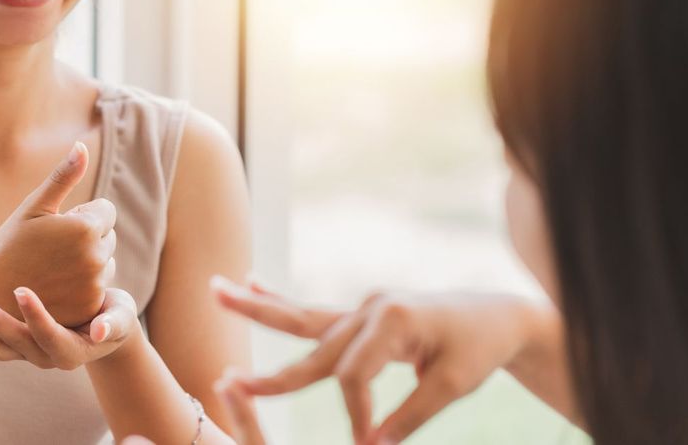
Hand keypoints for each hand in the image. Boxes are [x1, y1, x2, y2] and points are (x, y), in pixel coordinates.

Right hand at [0, 142, 116, 327]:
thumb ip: (63, 177)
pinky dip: (84, 287)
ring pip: (105, 263)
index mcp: (86, 227)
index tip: (57, 226)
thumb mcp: (34, 207)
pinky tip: (58, 287)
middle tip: (52, 249)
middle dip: (87, 238)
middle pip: (108, 236)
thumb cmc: (9, 245)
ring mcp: (95, 285)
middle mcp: (96, 257)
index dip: (81, 214)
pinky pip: (99, 288)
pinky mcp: (90, 307)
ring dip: (88, 262)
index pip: (106, 210)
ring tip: (53, 268)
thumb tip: (82, 146)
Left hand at [0, 287, 141, 369]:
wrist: (103, 325)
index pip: (50, 334)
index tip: (22, 289)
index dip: (36, 315)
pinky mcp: (16, 348)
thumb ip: (115, 323)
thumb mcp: (122, 316)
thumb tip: (103, 332)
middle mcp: (46, 357)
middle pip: (17, 343)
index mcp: (71, 350)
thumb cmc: (116, 315)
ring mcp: (28, 354)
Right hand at [212, 276, 547, 444]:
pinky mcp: (359, 313)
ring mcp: (361, 307)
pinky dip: (280, 302)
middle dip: (273, 372)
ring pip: (300, 319)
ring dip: (256, 309)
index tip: (364, 441)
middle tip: (232, 383)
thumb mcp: (451, 386)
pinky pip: (313, 313)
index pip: (353, 376)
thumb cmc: (479, 349)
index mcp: (391, 318)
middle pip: (314, 349)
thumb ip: (407, 416)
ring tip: (215, 289)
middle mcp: (369, 307)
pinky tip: (251, 284)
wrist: (498, 314)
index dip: (354, 412)